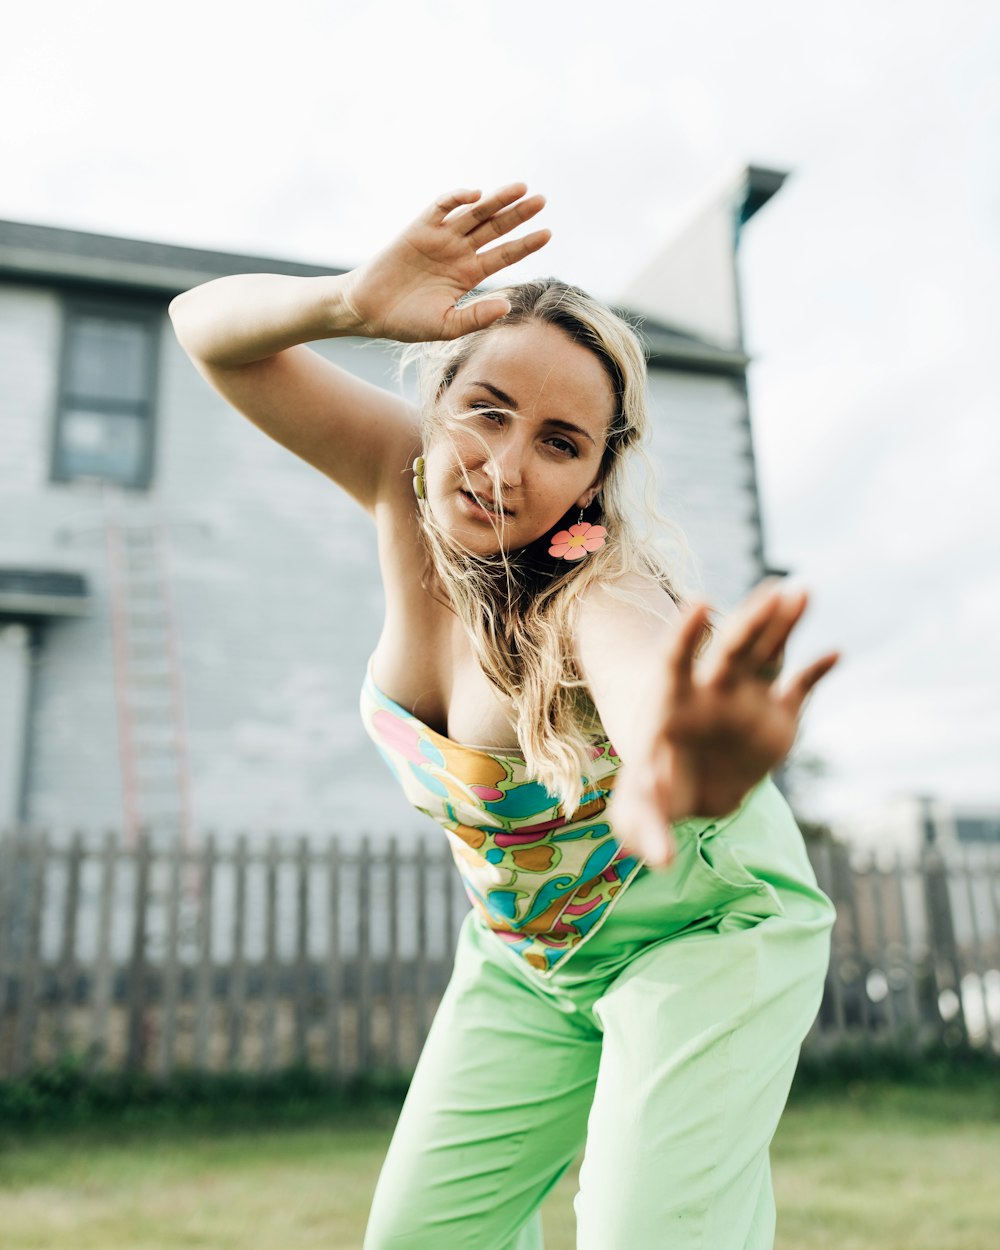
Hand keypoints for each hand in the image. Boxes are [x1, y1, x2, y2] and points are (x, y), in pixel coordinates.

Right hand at [339, 183, 549, 342]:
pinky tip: (475, 195)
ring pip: (474, 213)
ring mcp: (440, 237)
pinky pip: (441, 206)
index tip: (548, 233)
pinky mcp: (419, 228)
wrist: (369, 310)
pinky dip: (457, 198)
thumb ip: (476, 316)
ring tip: (520, 188)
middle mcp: (459, 252)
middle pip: (495, 228)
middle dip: (518, 214)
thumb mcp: (447, 326)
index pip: (504, 254)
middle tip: (542, 200)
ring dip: (496, 200)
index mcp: (469, 274)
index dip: (526, 244)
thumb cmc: (407, 322)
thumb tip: (508, 304)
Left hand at [606, 582, 838, 867]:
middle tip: (773, 592)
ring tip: (802, 592)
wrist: (690, 788)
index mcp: (671, 702)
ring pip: (767, 655)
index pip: (676, 660)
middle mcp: (711, 691)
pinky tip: (835, 653)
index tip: (701, 604)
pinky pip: (798, 688)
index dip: (686, 633)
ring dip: (784, 626)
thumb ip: (644, 828)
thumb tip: (660, 860)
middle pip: (730, 650)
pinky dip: (815, 672)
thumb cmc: (655, 794)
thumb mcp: (639, 814)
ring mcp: (746, 698)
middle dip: (750, 622)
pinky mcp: (777, 716)